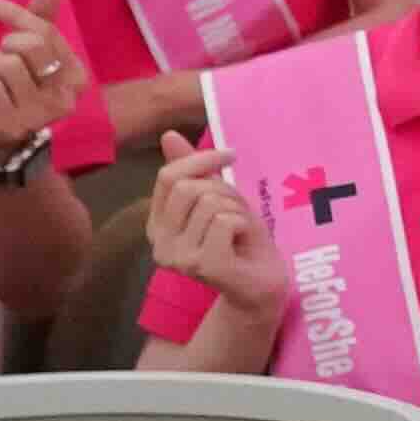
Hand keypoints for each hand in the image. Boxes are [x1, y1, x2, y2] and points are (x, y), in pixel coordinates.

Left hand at [0, 0, 85, 160]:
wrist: (1, 142)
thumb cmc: (17, 91)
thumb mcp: (32, 55)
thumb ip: (42, 21)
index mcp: (75, 75)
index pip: (45, 30)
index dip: (14, 13)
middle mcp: (64, 95)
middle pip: (30, 44)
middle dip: (8, 45)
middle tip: (4, 60)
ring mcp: (39, 113)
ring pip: (7, 64)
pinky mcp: (11, 124)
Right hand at [145, 130, 284, 317]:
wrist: (262, 286)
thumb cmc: (241, 242)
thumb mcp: (218, 199)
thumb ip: (194, 171)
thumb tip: (168, 134)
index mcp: (157, 225)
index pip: (168, 177)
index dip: (200, 159)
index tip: (230, 154)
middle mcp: (160, 244)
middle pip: (188, 188)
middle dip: (223, 191)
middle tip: (237, 213)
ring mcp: (179, 258)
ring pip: (210, 203)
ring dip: (237, 211)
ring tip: (240, 232)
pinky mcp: (203, 266)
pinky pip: (226, 221)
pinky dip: (245, 225)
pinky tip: (244, 244)